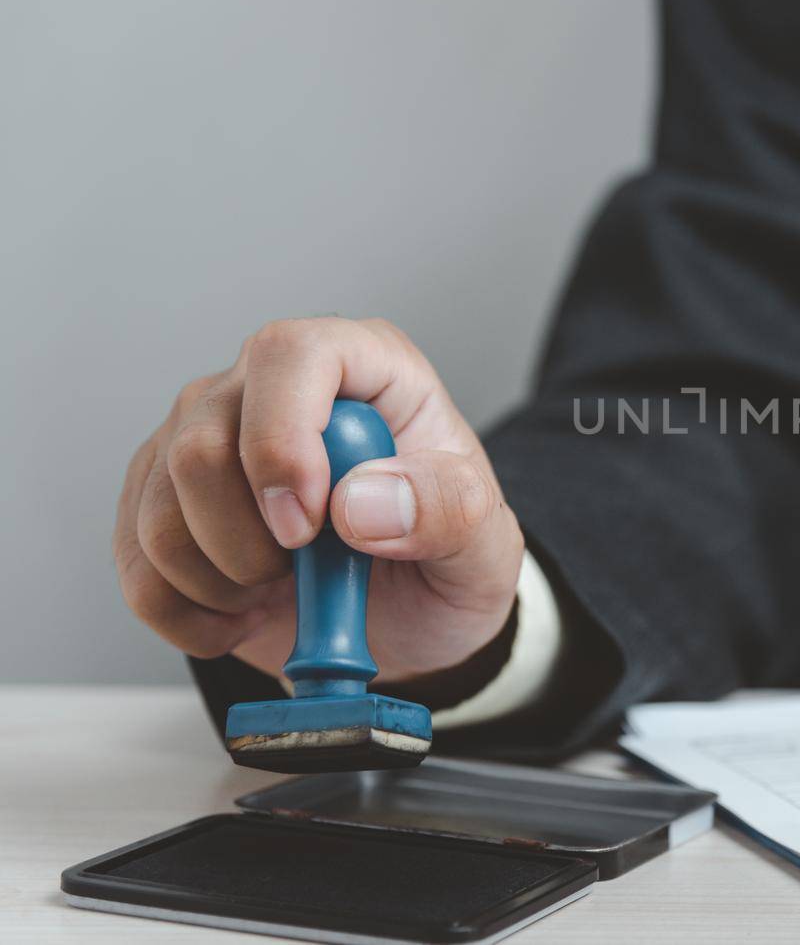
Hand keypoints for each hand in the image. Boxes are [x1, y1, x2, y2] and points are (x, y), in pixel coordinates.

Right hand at [113, 318, 524, 683]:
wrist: (414, 622)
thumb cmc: (446, 557)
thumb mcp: (485, 542)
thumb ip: (448, 510)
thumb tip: (363, 502)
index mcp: (362, 367)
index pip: (289, 356)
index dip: (283, 439)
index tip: (310, 523)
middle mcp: (269, 389)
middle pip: (201, 442)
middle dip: (249, 538)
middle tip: (308, 570)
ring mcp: (206, 440)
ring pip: (159, 509)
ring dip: (220, 580)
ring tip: (284, 589)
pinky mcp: (162, 501)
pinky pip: (136, 563)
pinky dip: (186, 611)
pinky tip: (241, 612)